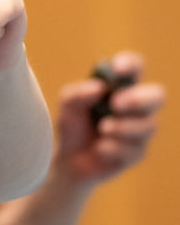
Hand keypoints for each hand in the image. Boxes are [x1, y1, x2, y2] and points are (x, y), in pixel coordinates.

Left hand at [52, 51, 164, 181]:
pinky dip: (114, 148)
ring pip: (147, 125)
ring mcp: (140, 130)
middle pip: (157, 95)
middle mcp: (137, 107)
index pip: (135, 68)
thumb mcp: (68, 107)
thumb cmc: (73, 126)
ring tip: (102, 128)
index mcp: (121, 88)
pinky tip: (100, 149)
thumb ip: (78, 94)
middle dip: (139, 98)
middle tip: (116, 104)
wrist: (68, 160)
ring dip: (123, 126)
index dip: (131, 64)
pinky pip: (134, 150)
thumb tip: (98, 88)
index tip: (118, 69)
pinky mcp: (137, 153)